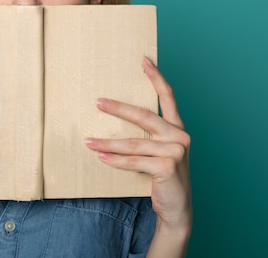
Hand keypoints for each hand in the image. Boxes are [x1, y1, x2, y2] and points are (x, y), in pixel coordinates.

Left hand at [85, 57, 191, 232]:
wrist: (177, 208)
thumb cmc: (163, 177)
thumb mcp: (159, 152)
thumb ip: (148, 137)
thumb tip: (115, 119)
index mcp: (177, 128)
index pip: (168, 96)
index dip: (156, 77)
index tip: (144, 59)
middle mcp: (179, 136)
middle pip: (144, 116)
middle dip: (119, 108)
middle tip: (98, 102)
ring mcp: (175, 152)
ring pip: (133, 143)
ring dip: (107, 142)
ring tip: (88, 140)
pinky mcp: (167, 167)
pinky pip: (133, 161)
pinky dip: (114, 160)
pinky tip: (100, 156)